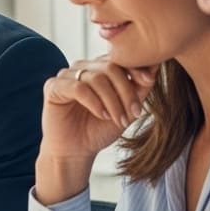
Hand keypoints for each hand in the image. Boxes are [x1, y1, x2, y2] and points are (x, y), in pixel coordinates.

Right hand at [35, 57, 155, 203]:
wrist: (76, 152)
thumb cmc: (100, 129)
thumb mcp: (127, 108)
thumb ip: (140, 88)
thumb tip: (156, 65)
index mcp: (99, 68)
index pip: (119, 58)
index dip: (135, 68)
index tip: (149, 81)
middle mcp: (82, 67)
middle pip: (110, 67)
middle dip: (126, 91)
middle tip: (134, 113)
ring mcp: (66, 75)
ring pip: (96, 78)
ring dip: (112, 101)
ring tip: (119, 120)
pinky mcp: (53, 87)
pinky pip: (78, 88)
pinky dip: (94, 102)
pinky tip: (102, 115)